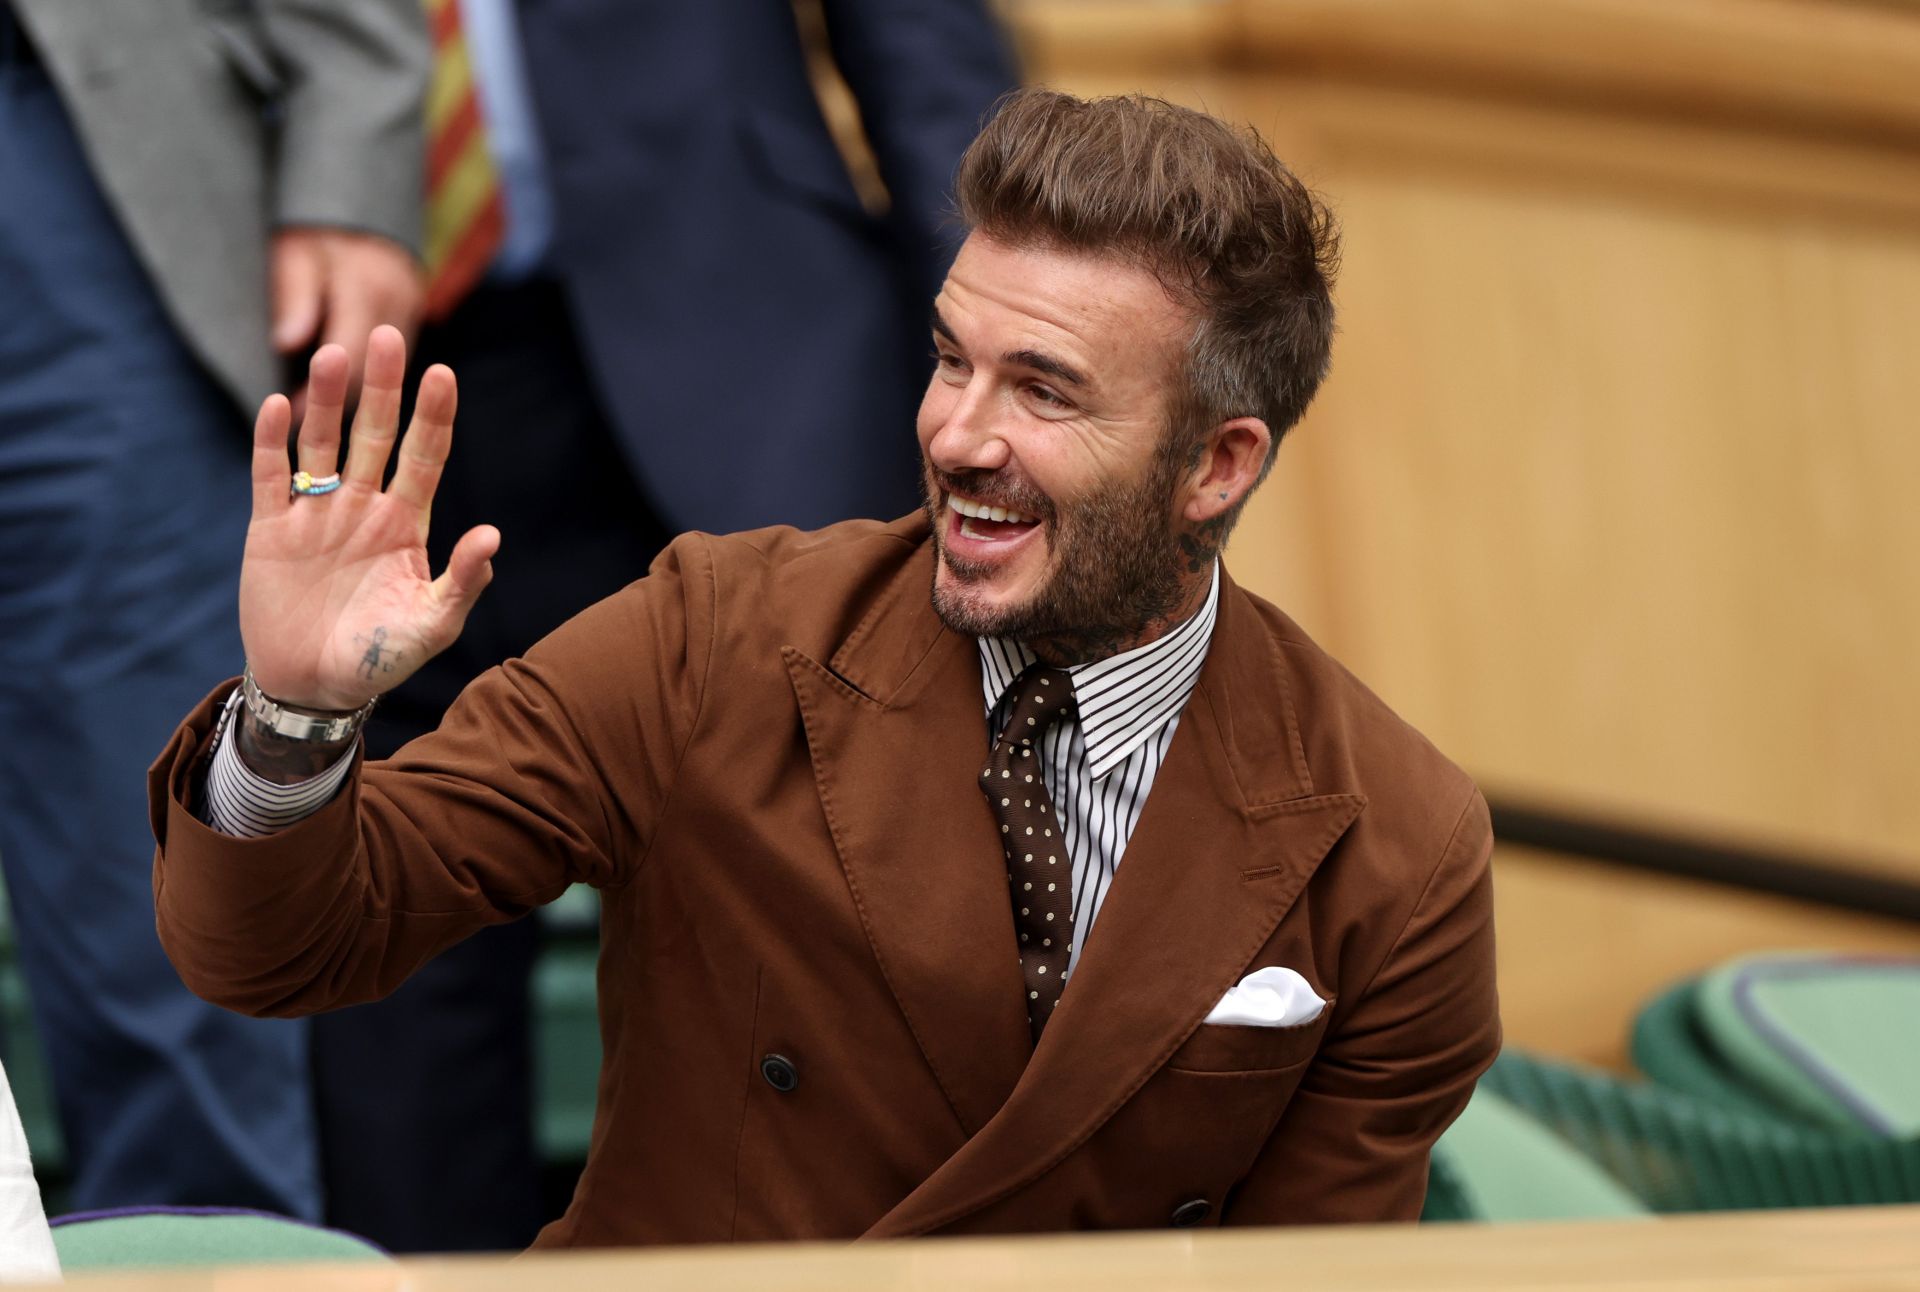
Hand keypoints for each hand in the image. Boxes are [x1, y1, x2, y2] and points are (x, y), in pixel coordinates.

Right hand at [241, 326, 498, 710]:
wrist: (313, 686)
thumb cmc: (380, 659)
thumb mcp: (431, 626)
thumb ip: (461, 582)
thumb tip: (492, 536)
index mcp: (405, 523)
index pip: (424, 456)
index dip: (433, 416)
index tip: (443, 372)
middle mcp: (362, 506)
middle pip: (373, 434)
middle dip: (381, 388)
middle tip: (386, 334)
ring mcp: (316, 513)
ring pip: (322, 444)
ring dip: (327, 401)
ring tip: (334, 356)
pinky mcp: (272, 528)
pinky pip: (271, 476)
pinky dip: (273, 442)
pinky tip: (278, 405)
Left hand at [271, 227, 425, 418]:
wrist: (363, 196)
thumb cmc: (318, 226)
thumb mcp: (296, 251)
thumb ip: (295, 295)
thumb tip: (289, 343)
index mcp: (369, 288)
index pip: (349, 354)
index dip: (320, 390)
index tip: (290, 413)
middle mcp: (399, 304)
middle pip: (371, 369)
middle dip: (336, 401)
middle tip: (299, 424)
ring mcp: (411, 311)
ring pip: (385, 366)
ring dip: (353, 393)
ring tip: (314, 415)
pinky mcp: (412, 316)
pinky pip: (392, 357)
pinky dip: (366, 374)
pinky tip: (341, 391)